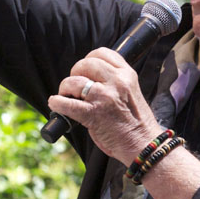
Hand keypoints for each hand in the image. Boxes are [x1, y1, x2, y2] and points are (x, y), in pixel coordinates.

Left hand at [47, 47, 161, 163]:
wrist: (143, 145)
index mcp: (127, 75)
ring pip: (74, 81)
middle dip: (75, 72)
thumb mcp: (131, 92)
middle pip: (85, 63)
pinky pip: (67, 104)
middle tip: (75, 85)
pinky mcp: (93, 114)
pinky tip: (56, 104)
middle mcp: (116, 82)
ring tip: (66, 96)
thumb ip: (115, 81)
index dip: (89, 59)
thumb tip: (88, 76)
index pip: (102, 53)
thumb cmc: (136, 122)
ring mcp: (104, 97)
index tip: (85, 69)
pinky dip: (57, 103)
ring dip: (65, 88)